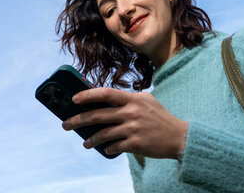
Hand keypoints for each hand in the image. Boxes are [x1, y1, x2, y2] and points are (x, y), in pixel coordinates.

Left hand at [62, 87, 188, 158]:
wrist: (178, 136)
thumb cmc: (161, 117)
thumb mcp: (148, 100)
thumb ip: (130, 97)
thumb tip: (109, 98)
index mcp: (133, 99)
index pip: (106, 93)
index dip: (88, 95)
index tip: (74, 99)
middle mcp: (131, 112)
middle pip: (98, 115)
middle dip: (78, 119)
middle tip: (66, 124)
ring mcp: (133, 128)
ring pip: (103, 134)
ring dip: (90, 139)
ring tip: (85, 143)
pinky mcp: (135, 143)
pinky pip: (114, 146)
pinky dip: (107, 148)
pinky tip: (105, 149)